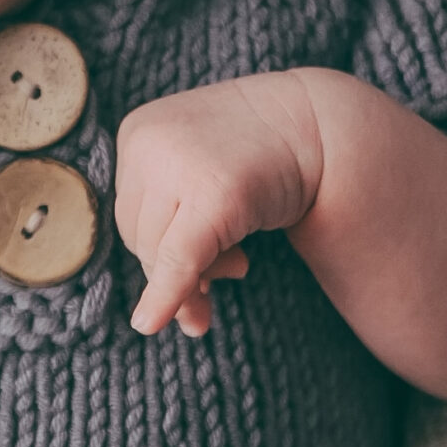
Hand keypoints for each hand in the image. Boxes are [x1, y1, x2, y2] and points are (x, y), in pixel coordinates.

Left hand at [113, 73, 325, 336]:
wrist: (316, 124)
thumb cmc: (258, 158)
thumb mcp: (201, 181)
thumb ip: (170, 232)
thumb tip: (148, 322)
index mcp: (137, 131)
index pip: (129, 213)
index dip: (157, 250)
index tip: (196, 270)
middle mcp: (148, 143)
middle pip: (138, 235)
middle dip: (174, 267)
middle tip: (231, 271)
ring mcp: (177, 163)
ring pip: (158, 252)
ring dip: (197, 274)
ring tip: (240, 264)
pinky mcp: (212, 192)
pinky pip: (177, 259)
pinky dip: (165, 296)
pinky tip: (157, 322)